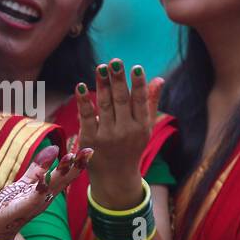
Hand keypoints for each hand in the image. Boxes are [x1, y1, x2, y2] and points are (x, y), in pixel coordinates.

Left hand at [0, 145, 91, 239]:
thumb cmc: (11, 204)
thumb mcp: (27, 183)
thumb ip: (39, 167)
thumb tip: (55, 148)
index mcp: (48, 191)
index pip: (66, 175)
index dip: (77, 163)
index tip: (89, 149)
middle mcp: (46, 198)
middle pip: (64, 179)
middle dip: (77, 166)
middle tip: (89, 151)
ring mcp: (36, 203)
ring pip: (52, 186)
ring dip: (61, 172)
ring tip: (70, 157)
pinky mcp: (23, 208)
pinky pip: (34, 197)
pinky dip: (39, 188)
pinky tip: (43, 177)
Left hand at [75, 58, 163, 208]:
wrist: (115, 178)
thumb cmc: (132, 147)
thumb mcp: (145, 127)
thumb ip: (150, 102)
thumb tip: (159, 78)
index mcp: (141, 127)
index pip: (139, 102)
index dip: (138, 84)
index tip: (136, 67)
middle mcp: (125, 132)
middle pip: (121, 101)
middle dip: (118, 81)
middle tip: (114, 61)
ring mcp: (107, 136)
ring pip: (104, 106)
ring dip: (101, 85)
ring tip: (101, 67)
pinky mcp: (89, 140)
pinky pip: (86, 117)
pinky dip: (83, 102)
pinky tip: (80, 86)